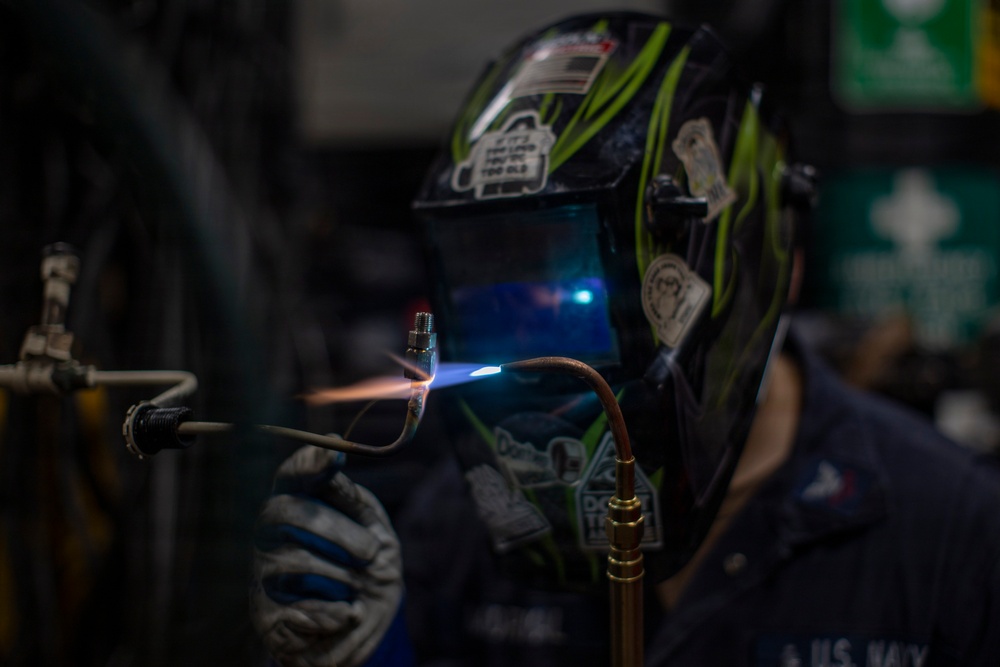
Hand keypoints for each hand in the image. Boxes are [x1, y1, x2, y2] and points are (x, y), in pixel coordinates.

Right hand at [250, 446, 404, 666]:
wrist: (368, 625)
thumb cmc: (369, 568)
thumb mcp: (374, 529)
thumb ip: (353, 497)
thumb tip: (332, 451)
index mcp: (300, 506)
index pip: (292, 474)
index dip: (308, 460)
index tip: (333, 449)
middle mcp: (271, 535)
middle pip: (282, 512)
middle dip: (333, 530)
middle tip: (369, 552)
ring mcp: (263, 574)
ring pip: (290, 562)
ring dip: (340, 578)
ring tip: (356, 589)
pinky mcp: (266, 617)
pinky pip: (297, 609)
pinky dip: (335, 613)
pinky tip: (348, 614)